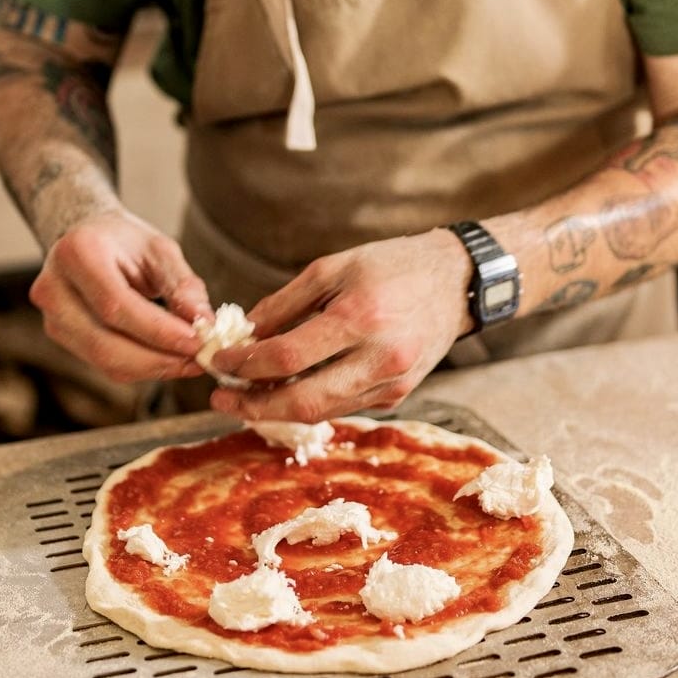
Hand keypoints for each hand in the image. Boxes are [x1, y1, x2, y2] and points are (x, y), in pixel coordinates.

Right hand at [30, 209, 210, 381]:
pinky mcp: (60, 336)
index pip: (116, 305)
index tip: (197, 341)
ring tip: (190, 362)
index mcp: (77, 253)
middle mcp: (54, 287)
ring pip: (104, 360)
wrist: (87, 238)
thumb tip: (204, 323)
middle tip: (199, 359)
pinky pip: (103, 364)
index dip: (158, 331)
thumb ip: (182, 285)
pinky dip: (141, 367)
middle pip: (105, 342)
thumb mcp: (159, 250)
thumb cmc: (125, 242)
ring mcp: (51, 316)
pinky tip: (169, 360)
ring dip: (153, 368)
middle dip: (158, 358)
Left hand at [209, 229, 473, 420]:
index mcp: (359, 318)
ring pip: (320, 411)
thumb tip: (244, 334)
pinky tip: (284, 391)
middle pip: (301, 401)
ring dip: (276, 409)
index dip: (245, 364)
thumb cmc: (392, 265)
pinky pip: (341, 405)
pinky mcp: (397, 396)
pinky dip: (308, 402)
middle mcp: (378, 358)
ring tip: (245, 396)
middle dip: (253, 405)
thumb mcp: (334, 267)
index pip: (287, 356)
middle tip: (221, 397)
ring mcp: (391, 384)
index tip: (219, 361)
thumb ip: (285, 303)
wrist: (458, 283)